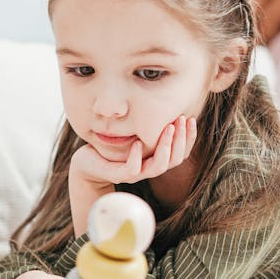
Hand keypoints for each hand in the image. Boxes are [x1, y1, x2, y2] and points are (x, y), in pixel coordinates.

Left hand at [70, 114, 196, 187]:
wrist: (89, 161)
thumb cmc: (114, 144)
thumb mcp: (136, 132)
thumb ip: (151, 125)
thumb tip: (168, 104)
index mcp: (156, 159)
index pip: (181, 152)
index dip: (189, 138)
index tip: (190, 119)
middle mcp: (149, 168)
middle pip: (175, 160)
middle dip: (182, 139)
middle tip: (181, 120)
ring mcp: (135, 174)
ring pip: (158, 166)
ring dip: (165, 146)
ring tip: (168, 128)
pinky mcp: (118, 174)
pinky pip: (133, 169)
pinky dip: (137, 157)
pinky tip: (138, 142)